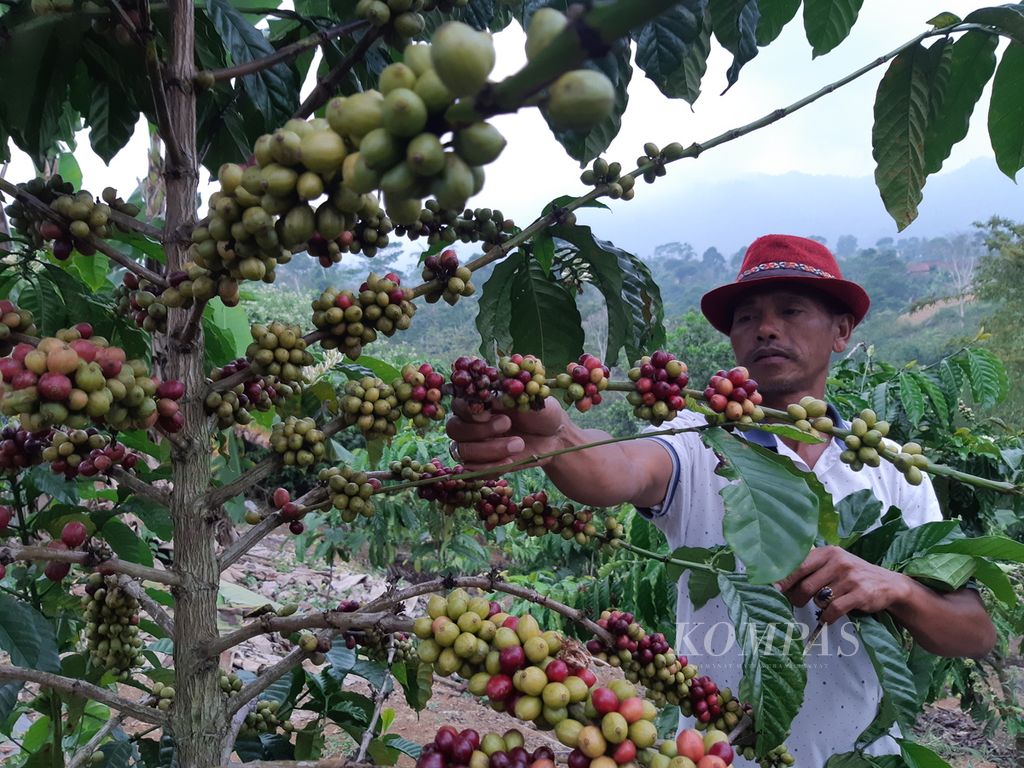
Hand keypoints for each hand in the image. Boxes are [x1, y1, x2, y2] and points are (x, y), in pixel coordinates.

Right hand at [445, 396, 570, 472]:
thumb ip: (513, 395)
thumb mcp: (532, 398)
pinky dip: (492, 467)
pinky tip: (511, 460)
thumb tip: (497, 393)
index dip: (469, 409)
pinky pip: (474, 471)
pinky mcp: (482, 464)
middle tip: (507, 424)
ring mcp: (474, 444)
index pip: (458, 404)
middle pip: (455, 429)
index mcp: (479, 401)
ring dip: (490, 450)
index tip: (489, 411)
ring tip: (518, 445)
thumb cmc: (540, 411)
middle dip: (480, 430)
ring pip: (463, 451)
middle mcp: (471, 422)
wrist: (554, 436)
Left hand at [773, 545, 910, 624]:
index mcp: (828, 552)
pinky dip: (828, 617)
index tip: (773, 589)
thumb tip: (780, 581)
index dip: (783, 579)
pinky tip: (829, 617)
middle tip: (797, 603)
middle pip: (805, 586)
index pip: (798, 565)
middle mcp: (838, 562)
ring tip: (823, 605)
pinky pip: (834, 610)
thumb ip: (811, 567)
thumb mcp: (834, 563)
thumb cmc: (852, 574)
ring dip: (817, 607)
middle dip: (797, 599)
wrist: (889, 584)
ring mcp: (850, 578)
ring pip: (820, 600)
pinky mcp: (860, 594)